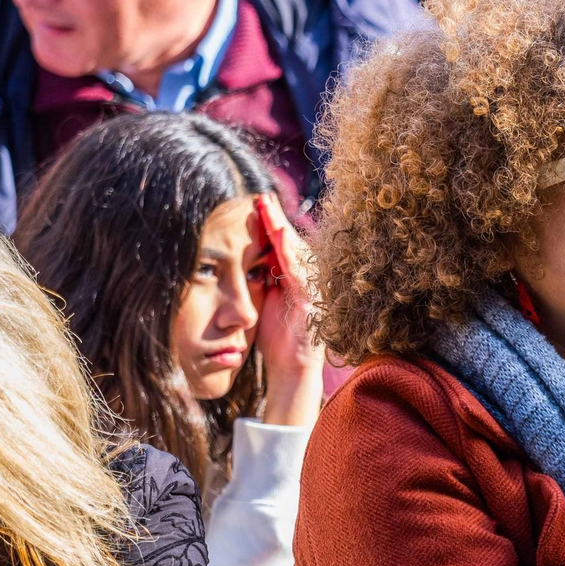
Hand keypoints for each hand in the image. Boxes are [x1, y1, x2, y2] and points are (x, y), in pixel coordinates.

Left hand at [255, 194, 324, 425]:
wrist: (290, 369)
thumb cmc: (278, 337)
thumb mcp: (266, 300)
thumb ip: (264, 277)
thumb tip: (251, 255)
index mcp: (295, 277)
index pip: (282, 244)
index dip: (270, 223)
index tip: (256, 202)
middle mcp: (308, 279)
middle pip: (292, 241)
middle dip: (276, 218)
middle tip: (261, 196)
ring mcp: (313, 289)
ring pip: (298, 252)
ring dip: (282, 230)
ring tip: (268, 209)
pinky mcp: (313, 302)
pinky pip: (301, 273)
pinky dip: (291, 255)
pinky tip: (280, 238)